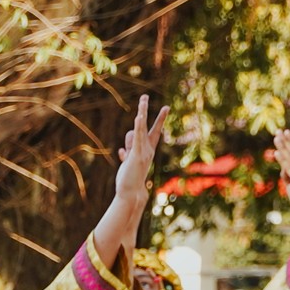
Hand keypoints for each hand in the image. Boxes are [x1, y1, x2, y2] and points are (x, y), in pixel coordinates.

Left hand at [111, 94, 170, 218]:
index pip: (154, 131)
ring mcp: (143, 151)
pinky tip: (138, 117)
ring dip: (130, 137)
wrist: (132, 193)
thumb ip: (128, 152)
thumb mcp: (129, 162)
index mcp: (147, 149)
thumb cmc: (131, 179)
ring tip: (129, 157)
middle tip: (144, 95)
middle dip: (144, 109)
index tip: (166, 107)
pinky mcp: (137, 154)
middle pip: (145, 124)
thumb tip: (123, 150)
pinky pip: (137, 137)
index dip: (160, 119)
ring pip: (135, 132)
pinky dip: (138, 127)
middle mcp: (147, 148)